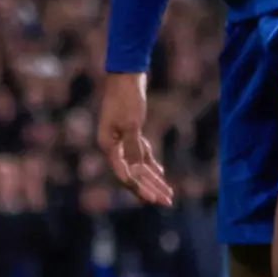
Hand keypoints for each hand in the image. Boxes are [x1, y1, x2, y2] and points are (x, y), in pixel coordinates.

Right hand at [95, 69, 170, 204]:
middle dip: (150, 188)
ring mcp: (121, 140)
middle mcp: (113, 146)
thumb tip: (136, 170)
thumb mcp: (131, 123)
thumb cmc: (126, 97)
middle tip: (167, 202)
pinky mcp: (130, 133)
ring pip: (138, 166)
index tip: (154, 200)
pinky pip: (140, 154)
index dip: (140, 189)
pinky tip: (161, 173)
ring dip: (153, 179)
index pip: (124, 174)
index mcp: (109, 145)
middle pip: (133, 174)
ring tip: (168, 193)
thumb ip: (133, 148)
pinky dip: (150, 163)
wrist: (126, 75)